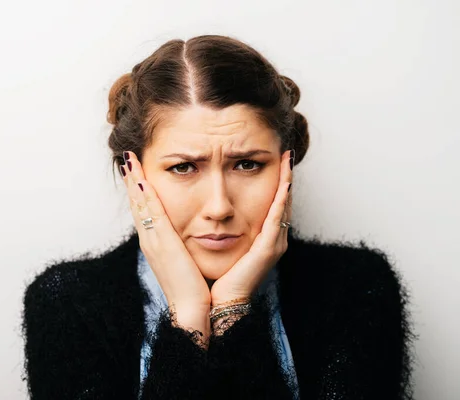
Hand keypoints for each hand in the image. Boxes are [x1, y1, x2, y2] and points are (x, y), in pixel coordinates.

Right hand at [120, 151, 210, 341]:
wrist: (192, 309)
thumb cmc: (193, 288)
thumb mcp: (184, 262)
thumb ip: (182, 246)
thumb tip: (187, 235)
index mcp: (155, 244)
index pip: (144, 210)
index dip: (138, 189)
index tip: (135, 170)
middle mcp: (150, 240)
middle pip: (136, 203)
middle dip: (131, 179)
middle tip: (127, 157)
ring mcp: (152, 241)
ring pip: (139, 204)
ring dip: (134, 180)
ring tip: (129, 159)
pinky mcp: (161, 243)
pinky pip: (151, 213)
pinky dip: (144, 194)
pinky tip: (141, 178)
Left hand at [210, 150, 293, 305]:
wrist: (215, 304)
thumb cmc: (211, 276)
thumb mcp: (214, 245)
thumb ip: (215, 228)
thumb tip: (203, 209)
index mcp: (258, 239)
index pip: (270, 204)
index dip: (273, 182)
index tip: (273, 160)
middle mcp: (270, 240)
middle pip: (281, 202)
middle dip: (284, 177)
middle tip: (286, 153)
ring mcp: (272, 245)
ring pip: (282, 206)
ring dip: (287, 182)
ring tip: (288, 160)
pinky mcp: (268, 250)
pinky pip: (276, 219)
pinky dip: (282, 199)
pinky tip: (284, 183)